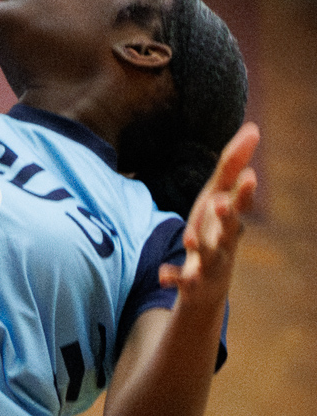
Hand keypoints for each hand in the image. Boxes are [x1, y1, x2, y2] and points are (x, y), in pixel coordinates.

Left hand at [159, 122, 258, 306]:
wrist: (209, 287)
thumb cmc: (215, 231)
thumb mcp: (220, 196)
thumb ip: (233, 165)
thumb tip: (253, 128)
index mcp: (230, 218)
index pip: (241, 203)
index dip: (244, 191)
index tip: (250, 175)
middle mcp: (225, 241)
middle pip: (229, 229)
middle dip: (227, 216)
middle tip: (222, 204)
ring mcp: (210, 263)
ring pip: (208, 255)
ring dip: (200, 246)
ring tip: (188, 236)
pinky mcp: (192, 282)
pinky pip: (183, 280)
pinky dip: (174, 277)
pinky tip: (163, 274)